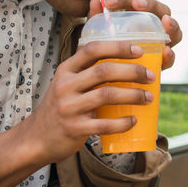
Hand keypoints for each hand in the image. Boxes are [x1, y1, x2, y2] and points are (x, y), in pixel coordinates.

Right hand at [0, 40, 155, 186]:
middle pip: (105, 71)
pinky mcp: (74, 128)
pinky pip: (105, 124)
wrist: (36, 139)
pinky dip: (123, 122)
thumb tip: (125, 60)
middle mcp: (65, 86)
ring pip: (107, 95)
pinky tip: (133, 120)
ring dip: (133, 95)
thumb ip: (87, 72)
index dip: (118, 47)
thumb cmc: (60, 107)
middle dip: (133, 72)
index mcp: (66, 70)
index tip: (139, 50)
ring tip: (148, 97)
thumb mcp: (66, 84)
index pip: (92, 50)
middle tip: (150, 77)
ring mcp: (68, 107)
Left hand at [89, 0, 182, 69]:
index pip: (135, 2)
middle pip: (160, 11)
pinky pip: (171, 57)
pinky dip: (170, 54)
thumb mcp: (100, 34)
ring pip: (174, 31)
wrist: (113, 75)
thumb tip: (94, 1)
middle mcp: (155, 28)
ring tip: (166, 21)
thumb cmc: (108, 48)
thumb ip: (98, 18)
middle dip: (150, 4)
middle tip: (137, 3)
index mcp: (140, 17)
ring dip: (172, 25)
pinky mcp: (162, 63)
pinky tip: (166, 51)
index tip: (108, 1)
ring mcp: (162, 44)